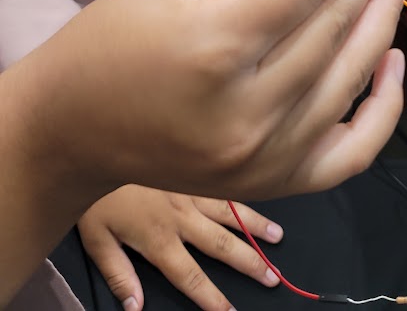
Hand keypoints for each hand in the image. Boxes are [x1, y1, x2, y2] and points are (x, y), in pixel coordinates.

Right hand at [33, 0, 406, 203]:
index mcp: (214, 45)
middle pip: (333, 27)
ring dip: (382, 22)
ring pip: (351, 78)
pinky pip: (354, 151)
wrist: (75, 128)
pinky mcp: (275, 184)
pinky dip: (384, 107)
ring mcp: (266, 157)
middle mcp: (247, 109)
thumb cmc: (116, 41)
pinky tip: (390, 62)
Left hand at [79, 186, 282, 310]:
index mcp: (159, 239)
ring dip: (255, 226)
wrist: (99, 145)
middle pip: (221, 245)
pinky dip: (241, 192)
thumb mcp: (95, 240)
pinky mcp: (192, 169)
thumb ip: (118, 274)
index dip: (210, 297)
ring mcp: (190, 190)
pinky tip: (260, 192)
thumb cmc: (96, 197)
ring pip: (229, 211)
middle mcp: (182, 216)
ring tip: (278, 238)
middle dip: (249, 263)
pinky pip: (222, 183)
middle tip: (273, 277)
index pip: (190, 276)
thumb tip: (135, 307)